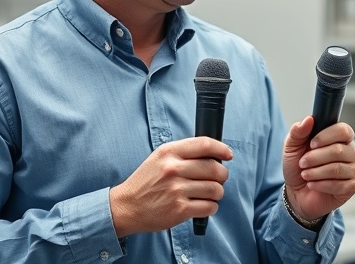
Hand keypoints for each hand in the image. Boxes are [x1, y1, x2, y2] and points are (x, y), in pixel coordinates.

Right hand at [109, 137, 233, 237]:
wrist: (126, 207)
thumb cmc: (146, 182)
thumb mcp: (159, 158)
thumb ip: (183, 153)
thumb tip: (214, 155)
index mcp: (168, 153)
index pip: (204, 144)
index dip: (221, 148)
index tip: (228, 154)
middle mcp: (172, 169)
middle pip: (214, 168)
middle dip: (222, 175)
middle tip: (219, 179)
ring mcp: (176, 191)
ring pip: (215, 189)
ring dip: (217, 193)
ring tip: (210, 194)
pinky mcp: (179, 210)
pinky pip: (209, 207)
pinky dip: (211, 207)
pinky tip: (204, 205)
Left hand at [282, 116, 354, 220]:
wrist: (297, 192)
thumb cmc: (298, 166)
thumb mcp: (292, 147)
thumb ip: (298, 132)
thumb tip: (309, 119)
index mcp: (340, 138)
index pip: (343, 130)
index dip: (326, 136)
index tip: (311, 144)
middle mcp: (351, 152)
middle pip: (338, 150)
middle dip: (315, 157)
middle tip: (302, 163)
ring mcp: (353, 169)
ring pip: (337, 168)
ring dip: (316, 172)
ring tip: (305, 174)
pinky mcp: (352, 187)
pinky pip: (339, 185)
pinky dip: (320, 185)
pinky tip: (312, 184)